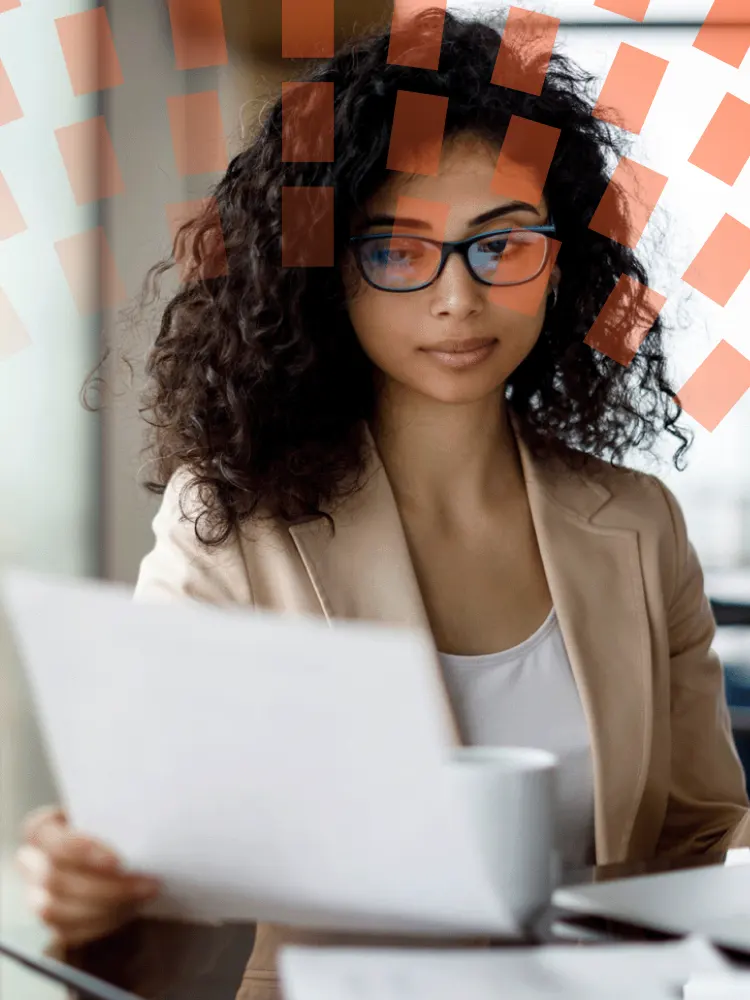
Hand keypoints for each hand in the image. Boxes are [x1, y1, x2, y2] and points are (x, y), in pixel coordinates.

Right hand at [16, 806, 160, 947]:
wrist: (117, 844)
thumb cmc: (114, 822)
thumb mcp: (113, 808)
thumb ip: (118, 814)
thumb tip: (146, 815)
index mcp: (41, 829)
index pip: (52, 840)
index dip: (81, 851)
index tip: (117, 861)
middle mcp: (30, 863)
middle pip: (55, 880)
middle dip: (106, 887)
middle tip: (148, 883)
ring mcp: (36, 895)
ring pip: (57, 911)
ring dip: (107, 907)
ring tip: (143, 896)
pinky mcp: (51, 921)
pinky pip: (68, 931)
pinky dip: (103, 923)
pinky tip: (130, 909)